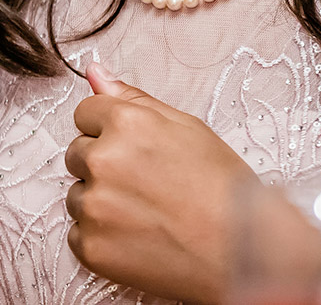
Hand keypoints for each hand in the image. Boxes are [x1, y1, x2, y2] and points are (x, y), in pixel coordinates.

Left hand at [64, 61, 257, 304]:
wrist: (244, 250)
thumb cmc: (223, 187)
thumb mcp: (186, 126)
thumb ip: (133, 98)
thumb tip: (94, 71)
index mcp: (125, 123)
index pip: (84, 114)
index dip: (109, 130)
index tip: (134, 149)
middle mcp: (102, 161)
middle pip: (76, 154)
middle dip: (102, 165)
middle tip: (145, 184)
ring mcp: (95, 207)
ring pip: (77, 196)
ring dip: (100, 202)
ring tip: (146, 214)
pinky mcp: (92, 248)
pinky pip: (78, 234)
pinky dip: (101, 239)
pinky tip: (138, 239)